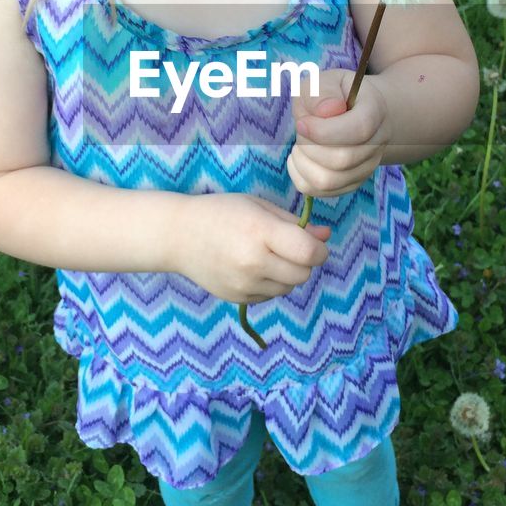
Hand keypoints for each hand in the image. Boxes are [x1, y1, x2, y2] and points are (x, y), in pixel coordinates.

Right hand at [177, 192, 331, 304]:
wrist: (179, 236)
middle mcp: (253, 262)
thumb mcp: (258, 206)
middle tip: (287, 247)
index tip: (312, 242)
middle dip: (303, 262)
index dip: (318, 249)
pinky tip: (251, 267)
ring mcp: (244, 284)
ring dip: (287, 274)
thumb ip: (293, 223)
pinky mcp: (238, 299)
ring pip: (289, 288)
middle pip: (303, 274)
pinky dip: (269, 284)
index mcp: (260, 232)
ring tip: (266, 256)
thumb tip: (325, 236)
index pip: (309, 253)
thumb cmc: (221, 213)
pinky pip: (270, 295)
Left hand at [287, 68, 389, 198]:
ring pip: (329, 181)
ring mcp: (367, 167)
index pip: (359, 129)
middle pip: (342, 160)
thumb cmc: (333, 95)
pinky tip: (299, 157)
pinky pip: (319, 191)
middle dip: (310, 145)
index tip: (301, 122)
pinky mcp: (350, 183)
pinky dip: (300, 175)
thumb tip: (327, 111)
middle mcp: (378, 143)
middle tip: (301, 129)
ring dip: (304, 162)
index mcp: (375, 111)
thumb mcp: (324, 81)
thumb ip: (322, 91)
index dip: (324, 130)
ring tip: (300, 144)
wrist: (350, 111)